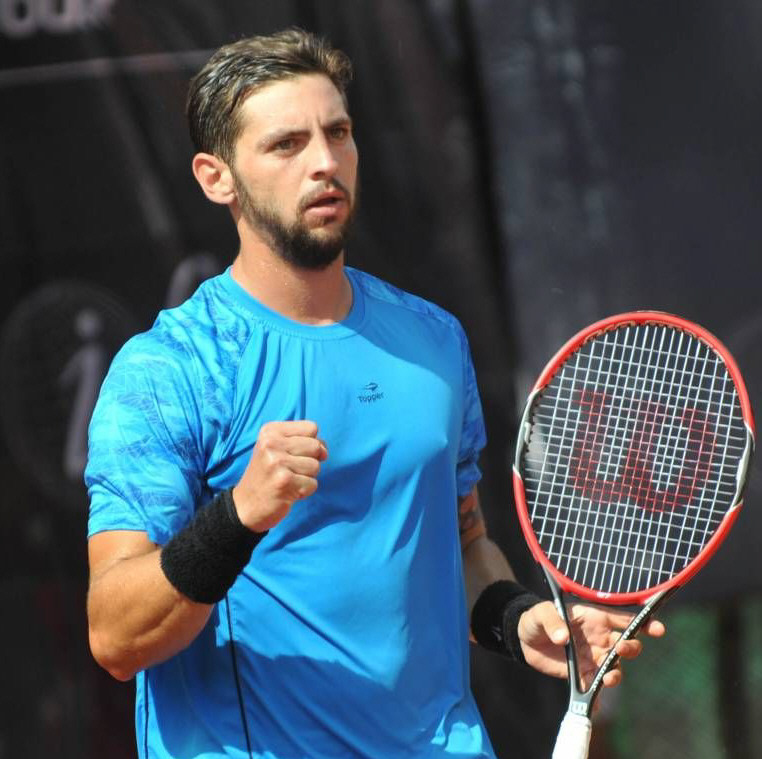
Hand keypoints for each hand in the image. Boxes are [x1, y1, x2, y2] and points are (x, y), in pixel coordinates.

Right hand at [232, 420, 327, 531]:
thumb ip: (302, 442)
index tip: (296, 454)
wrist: (245, 506)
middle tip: (291, 470)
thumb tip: (324, 451)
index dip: (312, 442)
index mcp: (271, 431)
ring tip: (288, 481)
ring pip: (316, 466)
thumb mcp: (276, 449)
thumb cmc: (267, 475)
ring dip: (307, 477)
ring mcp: (277, 462)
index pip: (311, 427)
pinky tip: (288, 492)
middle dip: (310, 461)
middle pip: (316, 446)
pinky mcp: (284, 481)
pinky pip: (313, 484)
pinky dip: (304, 491)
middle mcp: (272, 443)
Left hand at [517, 601, 665, 688]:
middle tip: (621, 650)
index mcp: (594, 618)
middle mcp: (599, 638)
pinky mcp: (583, 674)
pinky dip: (598, 697)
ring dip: (616, 674)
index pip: (624, 619)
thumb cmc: (537, 618)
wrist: (524, 638)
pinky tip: (595, 705)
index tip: (657, 629)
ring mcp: (593, 657)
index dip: (643, 623)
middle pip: (626, 645)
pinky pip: (595, 687)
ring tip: (608, 678)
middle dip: (630, 648)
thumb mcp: (541, 614)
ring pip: (615, 668)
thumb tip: (563, 637)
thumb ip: (552, 622)